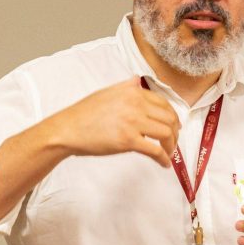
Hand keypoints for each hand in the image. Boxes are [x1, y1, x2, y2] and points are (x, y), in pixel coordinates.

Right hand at [54, 76, 179, 166]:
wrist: (67, 129)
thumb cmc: (84, 114)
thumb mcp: (106, 92)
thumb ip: (125, 87)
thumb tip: (137, 80)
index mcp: (132, 92)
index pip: (163, 104)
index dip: (173, 117)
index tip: (175, 127)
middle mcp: (136, 104)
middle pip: (170, 118)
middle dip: (175, 132)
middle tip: (173, 142)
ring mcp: (133, 122)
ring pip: (166, 134)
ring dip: (171, 146)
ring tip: (168, 153)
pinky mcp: (128, 140)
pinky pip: (156, 150)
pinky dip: (164, 158)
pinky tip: (164, 164)